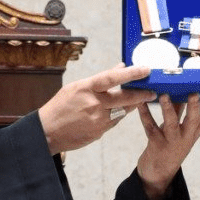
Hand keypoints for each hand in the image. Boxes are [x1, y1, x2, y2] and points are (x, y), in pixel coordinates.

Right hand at [37, 64, 155, 153]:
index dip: (132, 73)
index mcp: (87, 88)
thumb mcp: (76, 87)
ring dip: (130, 106)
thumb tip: (120, 67)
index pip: (113, 78)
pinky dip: (117, 116)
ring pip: (123, 111)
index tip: (146, 70)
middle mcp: (95, 104)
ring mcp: (98, 120)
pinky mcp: (100, 132)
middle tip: (152, 92)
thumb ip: (100, 79)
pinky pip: (114, 122)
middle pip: (125, 98)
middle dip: (142, 94)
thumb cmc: (60, 107)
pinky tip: (113, 113)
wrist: (47, 132)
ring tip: (136, 100)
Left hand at [135, 86, 199, 199]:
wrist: (157, 173)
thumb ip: (180, 110)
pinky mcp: (156, 144)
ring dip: (168, 109)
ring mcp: (171, 141)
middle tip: (194, 93)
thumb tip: (181, 89)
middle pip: (194, 121)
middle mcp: (186, 137)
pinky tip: (141, 103)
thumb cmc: (168, 145)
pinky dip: (145, 114)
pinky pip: (150, 127)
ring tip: (164, 95)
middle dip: (194, 107)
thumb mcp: (179, 129)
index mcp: (194, 132)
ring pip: (171, 124)